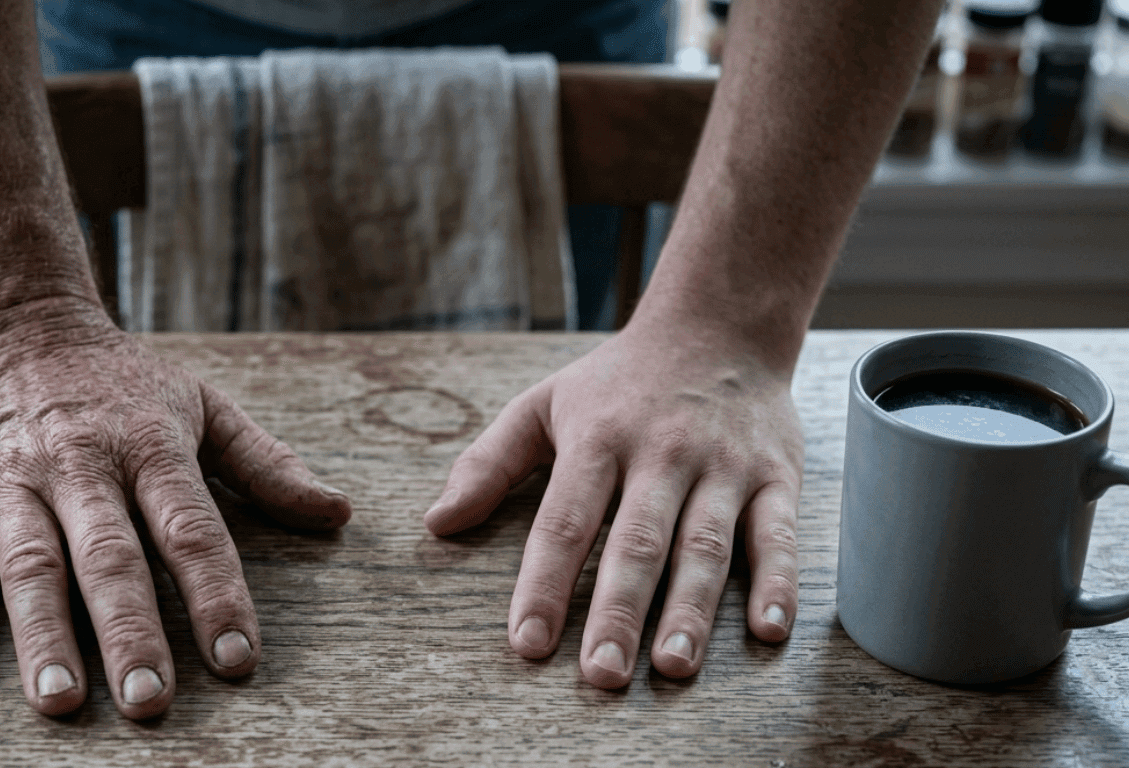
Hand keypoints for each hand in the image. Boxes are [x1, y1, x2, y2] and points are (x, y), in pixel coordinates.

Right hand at [0, 314, 350, 717]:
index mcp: (151, 446)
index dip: (217, 593)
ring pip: (30, 564)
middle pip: (110, 556)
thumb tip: (338, 512)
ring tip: (61, 703)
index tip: (238, 659)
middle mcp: (82, 465)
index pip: (191, 528)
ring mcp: (14, 480)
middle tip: (148, 702)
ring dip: (44, 636)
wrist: (13, 326)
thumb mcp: (203, 406)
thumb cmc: (121, 383)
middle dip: (130, 632)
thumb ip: (267, 464)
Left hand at [423, 321, 801, 687]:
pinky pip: (778, 534)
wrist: (718, 325)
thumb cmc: (619, 380)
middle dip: (618, 612)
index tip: (528, 642)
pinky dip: (778, 583)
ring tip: (673, 666)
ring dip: (691, 610)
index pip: (564, 522)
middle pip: (637, 542)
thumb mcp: (543, 404)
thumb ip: (488, 463)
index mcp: (597, 440)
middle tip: (601, 675)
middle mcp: (661, 454)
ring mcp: (722, 466)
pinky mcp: (776, 476)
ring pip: (705, 545)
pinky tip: (767, 632)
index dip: (545, 584)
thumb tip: (437, 523)